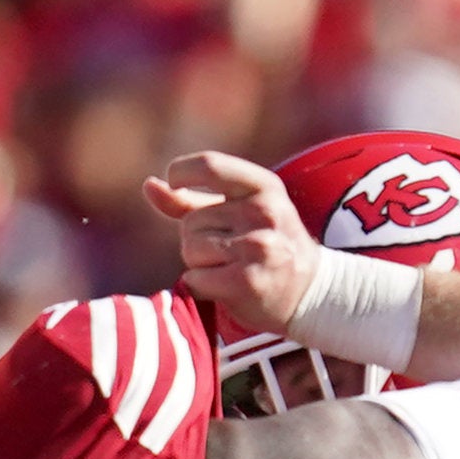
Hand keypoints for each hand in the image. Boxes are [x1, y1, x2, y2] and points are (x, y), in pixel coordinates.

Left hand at [143, 150, 316, 339]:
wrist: (310, 293)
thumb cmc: (266, 247)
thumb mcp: (238, 212)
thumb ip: (190, 199)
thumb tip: (149, 185)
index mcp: (265, 187)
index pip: (210, 165)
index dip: (181, 173)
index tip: (176, 185)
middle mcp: (265, 213)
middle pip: (192, 221)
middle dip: (197, 239)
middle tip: (229, 252)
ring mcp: (259, 247)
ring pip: (190, 249)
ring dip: (199, 264)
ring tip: (230, 268)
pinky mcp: (248, 282)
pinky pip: (195, 278)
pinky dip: (201, 286)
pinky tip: (226, 287)